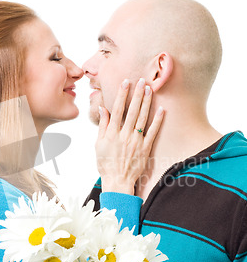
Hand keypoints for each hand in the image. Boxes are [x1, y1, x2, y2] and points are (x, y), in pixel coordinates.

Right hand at [96, 78, 163, 193]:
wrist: (118, 181)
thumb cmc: (106, 163)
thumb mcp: (99, 144)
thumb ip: (102, 126)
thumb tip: (103, 108)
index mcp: (112, 133)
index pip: (117, 109)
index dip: (121, 95)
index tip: (125, 82)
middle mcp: (124, 135)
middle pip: (132, 111)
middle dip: (137, 94)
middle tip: (141, 80)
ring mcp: (136, 141)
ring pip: (143, 118)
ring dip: (147, 103)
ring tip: (149, 89)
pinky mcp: (145, 148)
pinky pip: (153, 132)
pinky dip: (157, 121)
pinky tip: (162, 109)